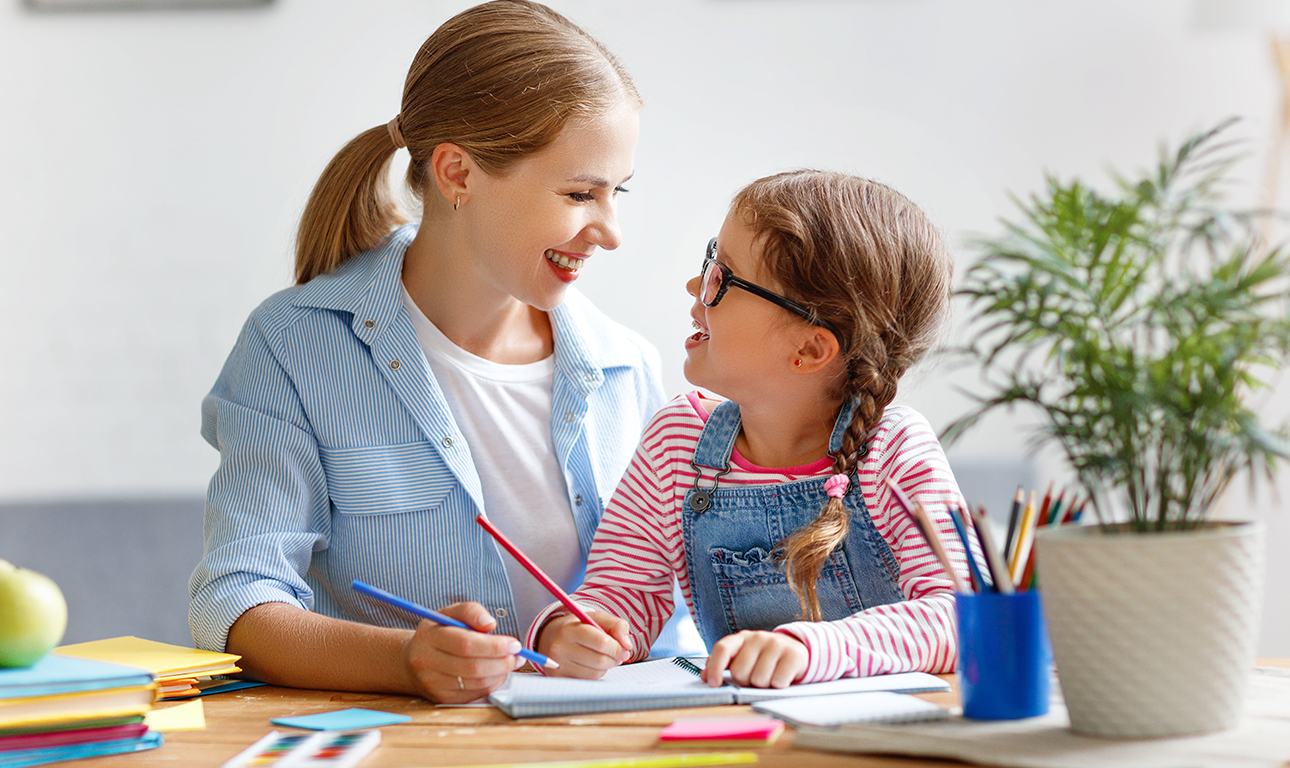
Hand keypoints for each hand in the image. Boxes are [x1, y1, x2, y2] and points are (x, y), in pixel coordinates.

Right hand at [400, 602, 524, 703]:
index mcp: (428, 637)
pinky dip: (492, 683)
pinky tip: (497, 673)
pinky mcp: (441, 698)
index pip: (465, 644)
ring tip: (510, 662)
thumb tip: (490, 624)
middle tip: (518, 655)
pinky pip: (474, 694)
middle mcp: (426, 662)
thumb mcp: (450, 613)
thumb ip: (471, 611)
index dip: (494, 646)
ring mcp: (433, 683)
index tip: (514, 643)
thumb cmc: (438, 632)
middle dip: (502, 662)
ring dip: (500, 673)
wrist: (412, 660)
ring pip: (476, 683)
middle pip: (473, 666)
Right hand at [535, 611, 632, 678]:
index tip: (623, 647)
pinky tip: (591, 664)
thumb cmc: (579, 627)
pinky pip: (588, 681)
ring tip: (601, 656)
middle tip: (616, 653)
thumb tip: (627, 646)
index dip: (617, 647)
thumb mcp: (597, 618)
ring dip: (605, 667)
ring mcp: (558, 667)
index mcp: (569, 630)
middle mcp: (560, 649)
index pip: (601, 642)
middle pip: (600, 660)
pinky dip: (596, 674)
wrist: (551, 638)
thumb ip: (617, 626)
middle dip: (614, 658)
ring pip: (596, 673)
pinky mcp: (560, 679)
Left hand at [703, 630, 807, 688]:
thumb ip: (722, 665)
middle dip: (746, 681)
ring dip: (763, 686)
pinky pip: (778, 682)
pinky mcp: (794, 655)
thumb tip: (705, 676)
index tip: (714, 684)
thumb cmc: (763, 658)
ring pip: (759, 680)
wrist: (797, 650)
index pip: (722, 649)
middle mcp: (758, 637)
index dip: (715, 668)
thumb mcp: (743, 658)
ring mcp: (776, 644)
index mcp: (741, 638)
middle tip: (754, 677)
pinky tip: (782, 677)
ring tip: (769, 677)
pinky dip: (778, 686)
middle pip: (740, 671)